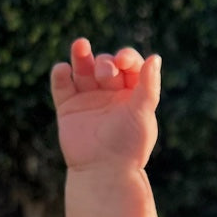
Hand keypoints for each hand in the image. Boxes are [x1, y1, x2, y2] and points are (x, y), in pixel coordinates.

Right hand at [49, 38, 160, 172]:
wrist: (103, 172)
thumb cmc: (129, 146)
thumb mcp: (143, 113)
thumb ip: (148, 86)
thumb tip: (155, 57)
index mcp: (132, 94)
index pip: (129, 65)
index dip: (126, 58)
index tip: (123, 61)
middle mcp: (110, 94)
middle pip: (106, 65)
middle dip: (106, 64)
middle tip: (106, 74)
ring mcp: (87, 99)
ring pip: (82, 69)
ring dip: (80, 56)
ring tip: (80, 45)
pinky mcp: (67, 108)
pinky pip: (61, 85)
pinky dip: (61, 74)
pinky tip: (63, 69)